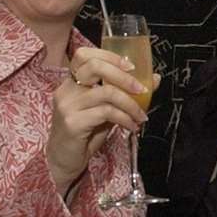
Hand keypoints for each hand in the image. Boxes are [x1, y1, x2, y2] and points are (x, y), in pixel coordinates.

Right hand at [47, 47, 154, 192]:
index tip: (131, 67)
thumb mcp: (107, 110)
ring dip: (130, 104)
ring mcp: (67, 105)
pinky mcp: (73, 122)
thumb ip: (125, 94)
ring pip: (106, 92)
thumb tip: (154, 79)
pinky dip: (125, 118)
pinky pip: (106, 112)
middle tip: (142, 90)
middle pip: (94, 66)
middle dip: (124, 76)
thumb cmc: (84, 134)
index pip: (85, 55)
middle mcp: (66, 89)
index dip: (110, 56)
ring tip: (140, 116)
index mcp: (72, 82)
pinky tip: (131, 126)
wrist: (63, 161)